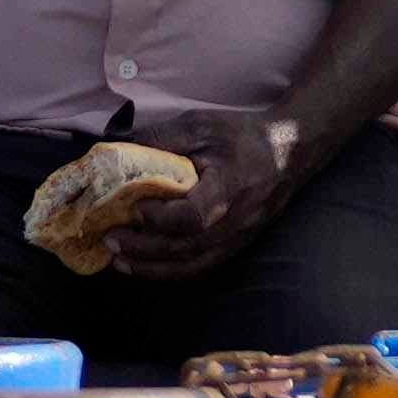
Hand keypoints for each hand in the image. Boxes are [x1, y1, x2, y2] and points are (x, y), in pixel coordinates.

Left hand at [85, 110, 296, 272]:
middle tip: (110, 240)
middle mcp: (235, 221)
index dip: (161, 219)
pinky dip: (170, 271)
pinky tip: (146, 265)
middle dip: (144, 250)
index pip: (194, 217)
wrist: (288, 152)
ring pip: (193, 266)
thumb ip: (160, 139)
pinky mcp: (236, 245)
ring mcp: (237, 238)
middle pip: (187, 249)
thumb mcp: (200, 125)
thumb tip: (118, 152)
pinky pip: (201, 267)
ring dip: (152, 268)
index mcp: (229, 187)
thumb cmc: (241, 136)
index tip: (135, 207)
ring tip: (119, 261)